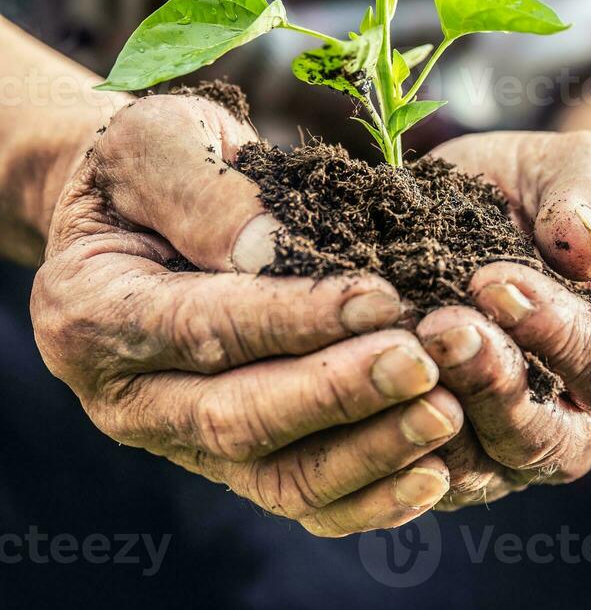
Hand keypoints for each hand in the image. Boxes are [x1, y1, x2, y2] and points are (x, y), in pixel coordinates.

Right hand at [32, 94, 461, 535]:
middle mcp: (127, 398)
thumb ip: (205, 193)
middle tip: (426, 366)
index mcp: (90, 314)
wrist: (144, 209)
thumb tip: (270, 248)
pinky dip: (373, 496)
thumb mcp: (157, 143)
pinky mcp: (238, 463)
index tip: (382, 297)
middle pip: (238, 420)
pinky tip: (437, 472)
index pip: (201, 328)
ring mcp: (183, 442)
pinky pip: (306, 499)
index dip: (293, 318)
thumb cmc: (156, 165)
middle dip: (339, 395)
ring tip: (447, 413)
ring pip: (278, 478)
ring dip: (370, 452)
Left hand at [416, 131, 590, 507]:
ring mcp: (508, 456)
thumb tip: (587, 245)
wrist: (467, 218)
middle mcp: (580, 426)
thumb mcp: (575, 167)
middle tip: (440, 326)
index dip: (552, 329)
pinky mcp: (442, 465)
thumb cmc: (536, 193)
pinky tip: (349, 386)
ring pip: (473, 467)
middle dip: (489, 384)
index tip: (491, 281)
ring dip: (429, 415)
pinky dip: (381, 439)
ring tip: (390, 351)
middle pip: (541, 438)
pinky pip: (410, 475)